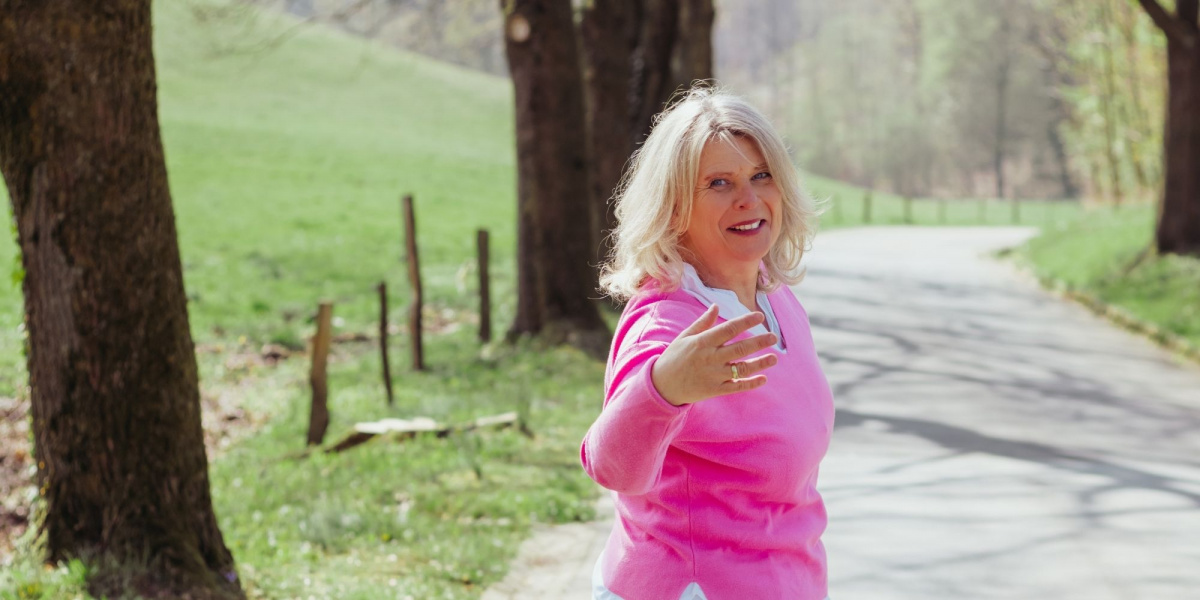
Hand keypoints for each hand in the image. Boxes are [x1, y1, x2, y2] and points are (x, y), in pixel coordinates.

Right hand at [651, 304, 779, 405]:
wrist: (662, 385)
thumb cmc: (673, 357)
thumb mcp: (684, 337)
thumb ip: (703, 323)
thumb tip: (716, 306)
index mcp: (702, 342)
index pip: (729, 329)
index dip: (745, 321)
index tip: (760, 316)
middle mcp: (710, 358)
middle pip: (739, 349)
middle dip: (759, 342)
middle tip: (773, 337)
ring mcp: (713, 376)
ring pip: (741, 369)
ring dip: (760, 364)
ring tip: (774, 358)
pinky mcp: (715, 390)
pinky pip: (736, 387)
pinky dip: (751, 384)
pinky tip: (763, 379)